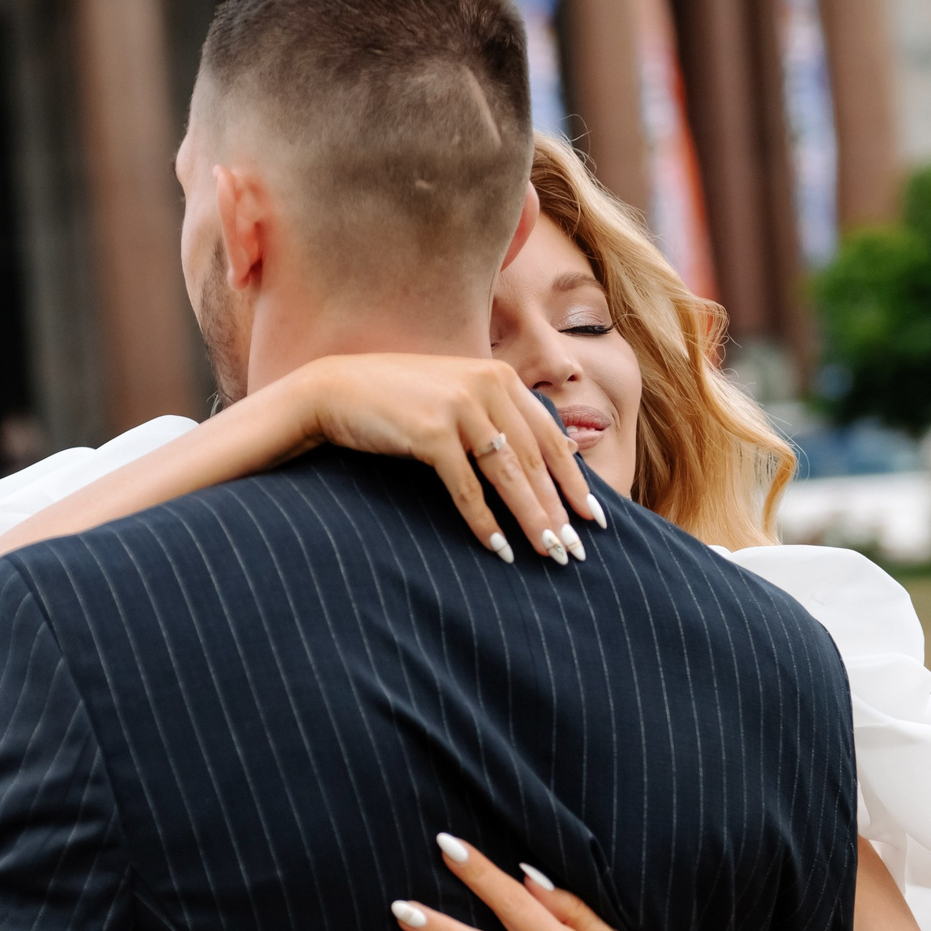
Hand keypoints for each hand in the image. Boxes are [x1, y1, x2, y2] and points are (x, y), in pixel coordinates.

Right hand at [282, 355, 606, 564]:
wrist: (335, 390)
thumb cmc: (399, 400)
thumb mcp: (457, 396)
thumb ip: (502, 417)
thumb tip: (558, 454)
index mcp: (499, 377)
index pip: (550, 437)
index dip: (574, 481)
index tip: (594, 517)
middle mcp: (486, 385)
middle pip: (534, 460)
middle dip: (558, 510)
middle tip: (574, 550)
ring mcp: (459, 407)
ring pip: (508, 475)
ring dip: (531, 519)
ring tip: (548, 553)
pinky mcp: (431, 431)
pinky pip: (467, 487)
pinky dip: (484, 521)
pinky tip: (498, 548)